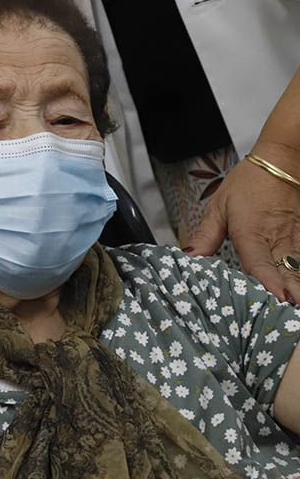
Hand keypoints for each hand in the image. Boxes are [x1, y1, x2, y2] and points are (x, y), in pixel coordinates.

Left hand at [191, 144, 299, 302]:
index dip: (269, 282)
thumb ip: (206, 236)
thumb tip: (189, 257)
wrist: (280, 163)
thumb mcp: (219, 207)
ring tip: (296, 309)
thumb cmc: (247, 185)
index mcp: (252, 232)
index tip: (277, 299)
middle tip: (291, 315)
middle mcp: (277, 239)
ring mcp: (296, 238)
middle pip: (287, 272)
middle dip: (291, 294)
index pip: (260, 262)